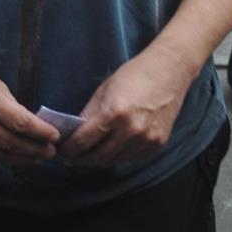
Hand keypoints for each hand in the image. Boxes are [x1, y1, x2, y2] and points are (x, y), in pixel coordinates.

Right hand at [0, 47, 58, 162]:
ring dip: (22, 159)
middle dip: (35, 150)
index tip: (56, 136)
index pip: (21, 122)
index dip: (41, 132)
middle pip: (12, 143)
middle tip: (51, 152)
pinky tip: (14, 157)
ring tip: (37, 158)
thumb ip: (10, 105)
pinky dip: (1, 158)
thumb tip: (30, 125)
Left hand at [59, 45, 193, 165]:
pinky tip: (112, 148)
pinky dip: (118, 155)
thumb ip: (89, 115)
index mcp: (114, 113)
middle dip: (81, 159)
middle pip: (97, 157)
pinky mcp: (157, 144)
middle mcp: (131, 131)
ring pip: (114, 161)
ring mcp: (146, 140)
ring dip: (99, 159)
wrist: (170, 70)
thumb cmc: (135, 74)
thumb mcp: (105, 90)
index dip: (68, 149)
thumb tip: (74, 134)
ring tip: (89, 154)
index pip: (83, 142)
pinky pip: (131, 158)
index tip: (61, 151)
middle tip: (71, 157)